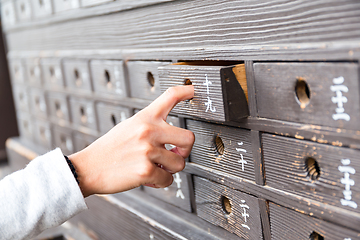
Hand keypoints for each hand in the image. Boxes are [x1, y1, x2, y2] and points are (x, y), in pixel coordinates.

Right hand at [69, 85, 194, 196]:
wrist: (88, 168)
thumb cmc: (109, 149)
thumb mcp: (128, 127)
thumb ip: (150, 128)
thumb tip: (172, 139)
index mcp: (144, 118)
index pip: (169, 96)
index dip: (185, 90)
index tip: (193, 90)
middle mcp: (148, 131)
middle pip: (188, 138)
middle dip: (185, 150)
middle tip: (175, 154)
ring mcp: (148, 150)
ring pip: (180, 163)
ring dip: (170, 169)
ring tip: (156, 167)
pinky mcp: (146, 170)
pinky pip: (168, 179)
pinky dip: (160, 182)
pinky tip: (149, 177)